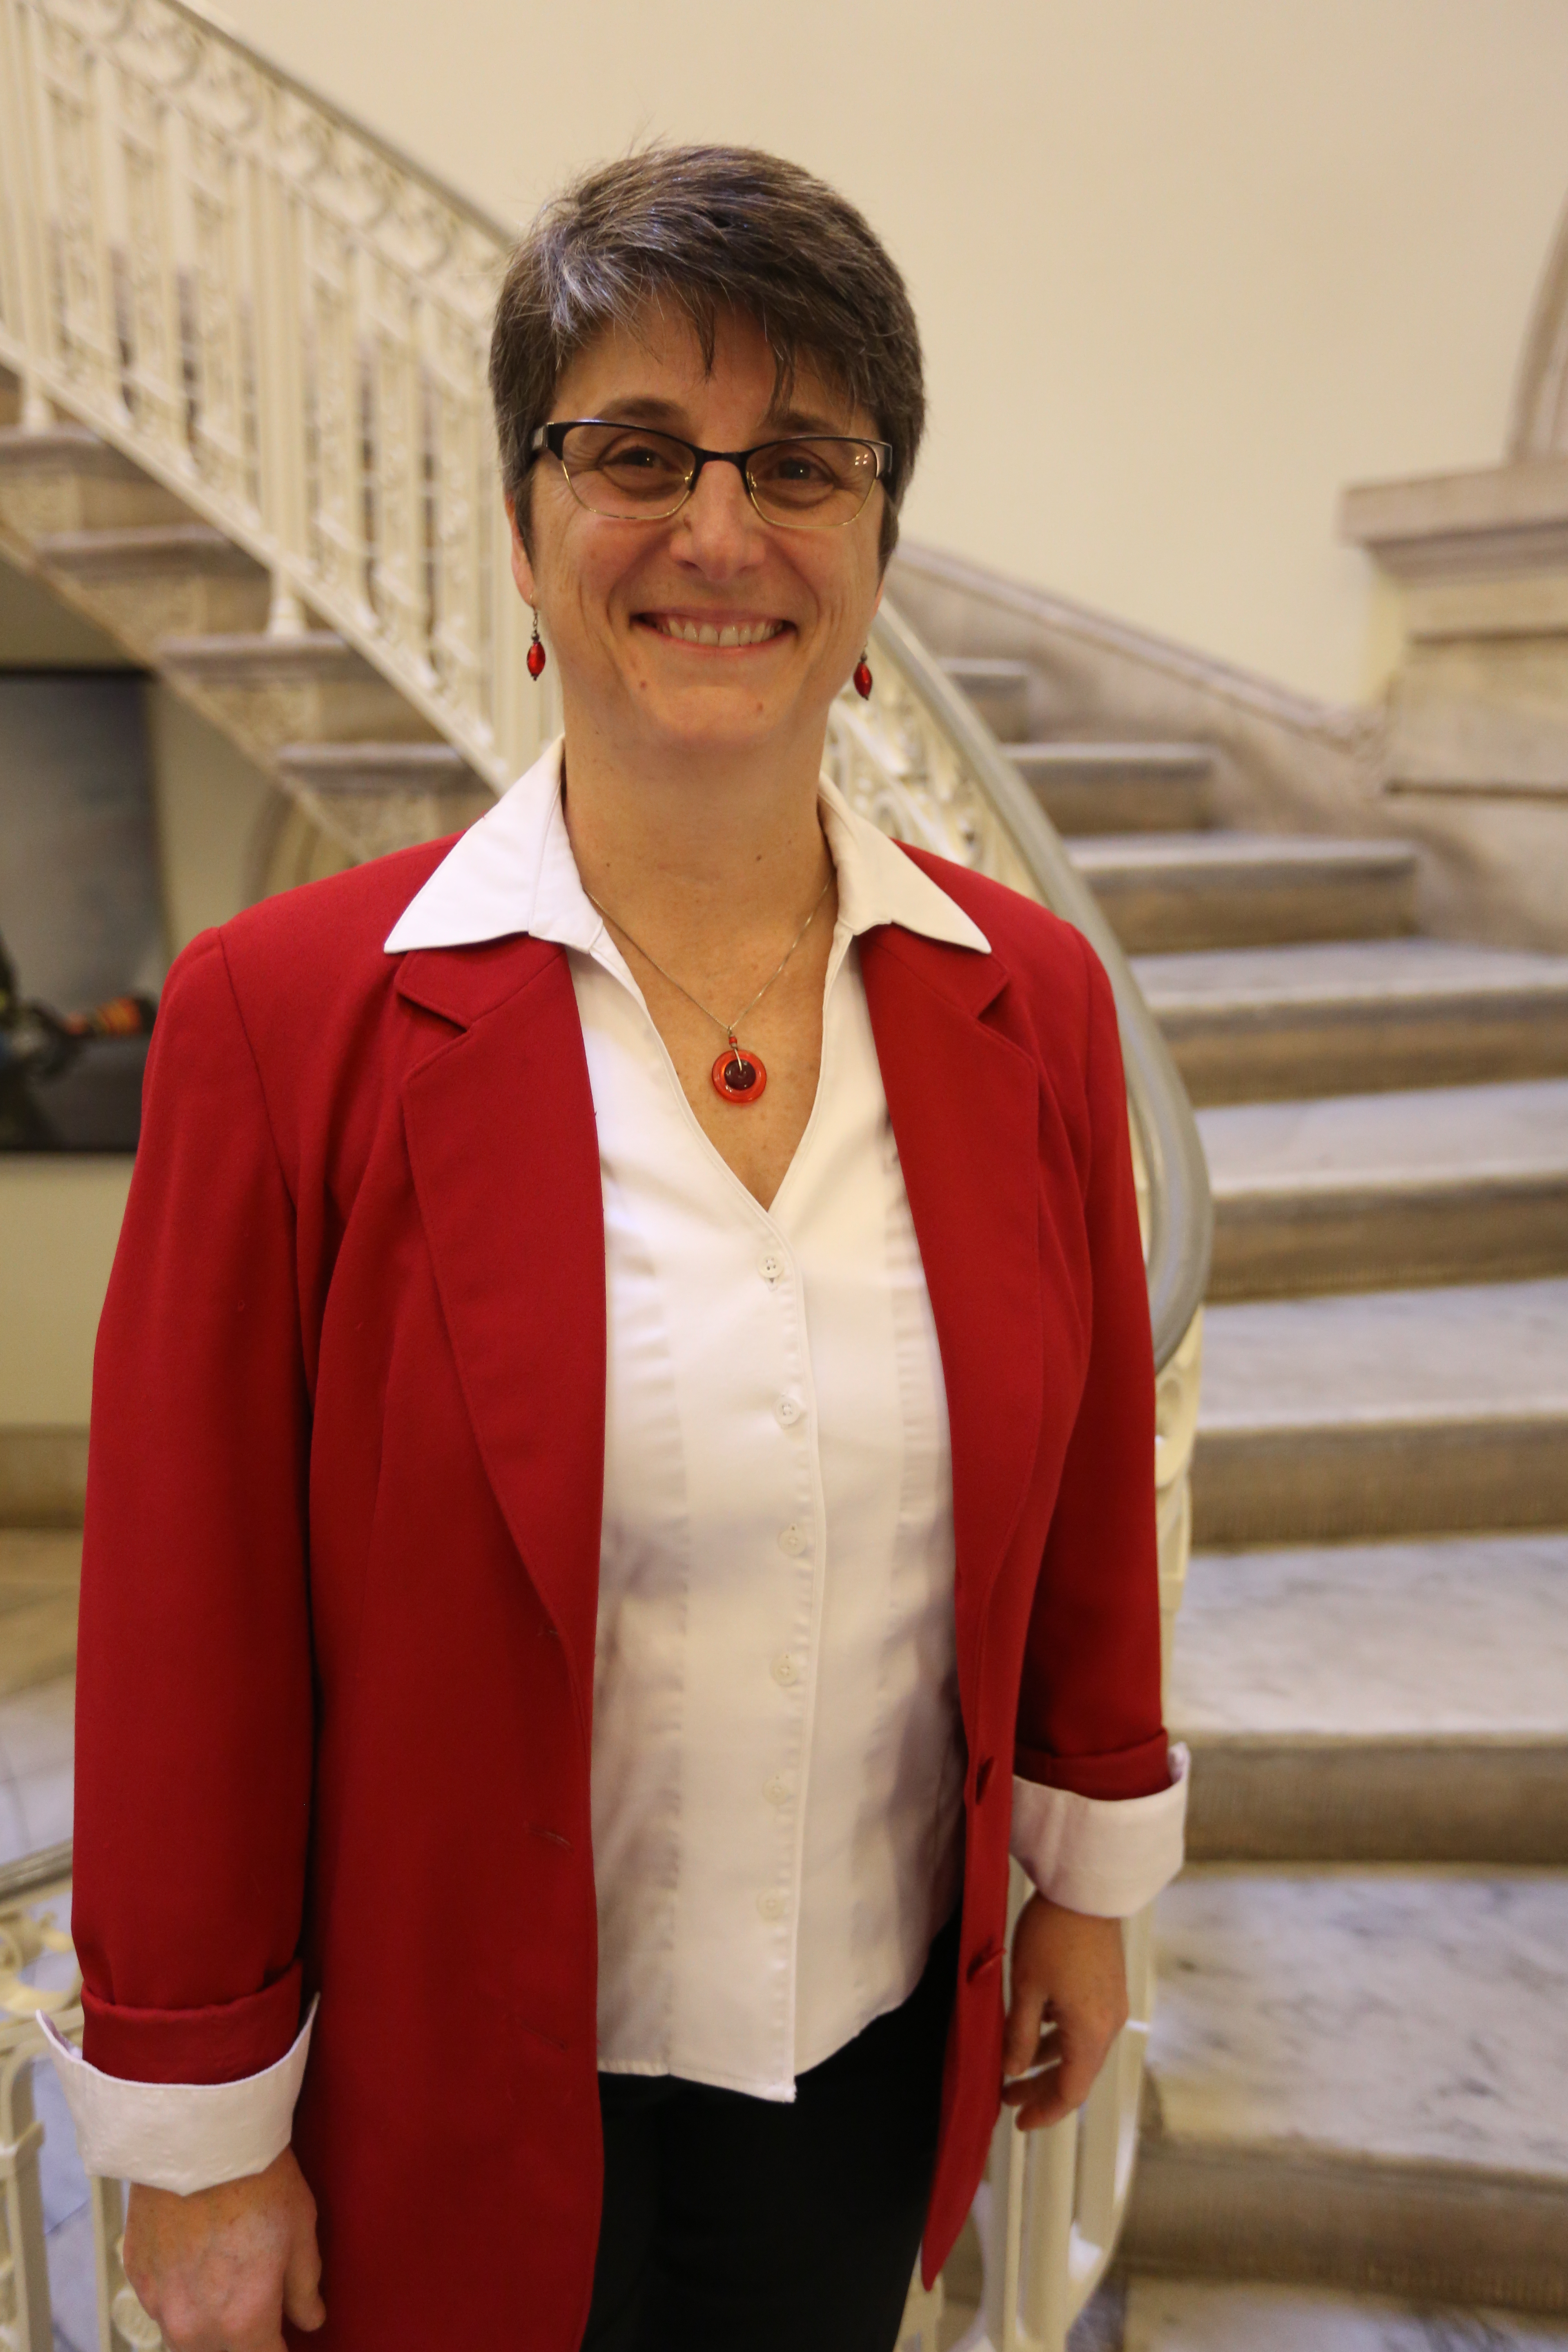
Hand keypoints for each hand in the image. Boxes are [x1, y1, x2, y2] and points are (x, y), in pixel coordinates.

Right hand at [122, 2146, 324, 2351]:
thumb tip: (310, 2319)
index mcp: (242, 2321)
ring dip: (206, 2322)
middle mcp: (194, 2323)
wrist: (201, 2134)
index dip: (279, 2350)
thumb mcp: (301, 2230)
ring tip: (225, 2280)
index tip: (284, 2337)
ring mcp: (159, 2300)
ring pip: (185, 2336)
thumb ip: (304, 2286)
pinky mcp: (135, 2272)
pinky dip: (178, 2293)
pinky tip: (195, 2258)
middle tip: (257, 2302)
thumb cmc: (257, 2176)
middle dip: (242, 2339)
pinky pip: (159, 2302)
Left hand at [1000, 1893, 1128, 2131]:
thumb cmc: (1052, 1935)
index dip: (1044, 2110)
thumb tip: (1013, 2071)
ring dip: (1049, 2062)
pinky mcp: (1108, 1987)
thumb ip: (1020, 2035)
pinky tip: (1037, 2032)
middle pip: (1077, 2074)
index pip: (1070, 2091)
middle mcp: (1108, 2025)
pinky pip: (1085, 2027)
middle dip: (1042, 2089)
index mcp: (1090, 2032)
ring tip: (1015, 2068)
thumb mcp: (1026, 1988)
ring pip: (1080, 2050)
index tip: (1019, 2121)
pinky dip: (1060, 2038)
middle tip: (1009, 2099)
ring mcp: (1111, 2005)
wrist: (1084, 1890)